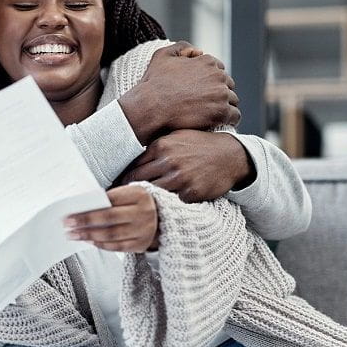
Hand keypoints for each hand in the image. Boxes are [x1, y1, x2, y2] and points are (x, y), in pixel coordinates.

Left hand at [64, 185, 158, 252]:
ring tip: (73, 235)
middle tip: (68, 224)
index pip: (110, 200)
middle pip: (109, 218)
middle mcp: (143, 212)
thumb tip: (81, 207)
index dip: (89, 207)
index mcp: (139, 194)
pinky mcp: (141, 244)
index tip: (71, 212)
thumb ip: (109, 199)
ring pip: (111, 234)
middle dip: (85, 221)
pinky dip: (101, 244)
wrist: (162, 218)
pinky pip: (117, 246)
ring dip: (89, 235)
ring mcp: (144, 230)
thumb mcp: (128, 195)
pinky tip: (88, 241)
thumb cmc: (136, 204)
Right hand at [120, 41, 240, 142]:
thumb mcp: (162, 56)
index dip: (211, 82)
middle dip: (219, 93)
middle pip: (228, 85)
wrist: (150, 108)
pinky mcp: (221, 112)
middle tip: (206, 105)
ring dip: (225, 107)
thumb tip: (198, 51)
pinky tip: (219, 123)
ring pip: (232, 100)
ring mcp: (221, 94)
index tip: (203, 92)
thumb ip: (182, 47)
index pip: (219, 70)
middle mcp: (218, 75)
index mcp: (207, 61)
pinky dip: (230, 120)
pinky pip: (235, 116)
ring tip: (212, 116)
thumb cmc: (153, 84)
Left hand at [121, 130, 254, 202]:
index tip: (116, 186)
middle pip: (137, 180)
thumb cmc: (200, 146)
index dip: (123, 178)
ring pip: (150, 194)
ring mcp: (180, 178)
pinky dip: (164, 205)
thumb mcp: (176, 138)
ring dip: (144, 200)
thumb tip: (128, 160)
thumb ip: (154, 148)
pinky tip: (159, 208)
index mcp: (161, 146)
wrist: (230, 155)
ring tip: (137, 207)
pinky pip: (170, 203)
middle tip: (120, 200)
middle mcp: (169, 161)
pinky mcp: (191, 193)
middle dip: (127, 191)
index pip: (132, 165)